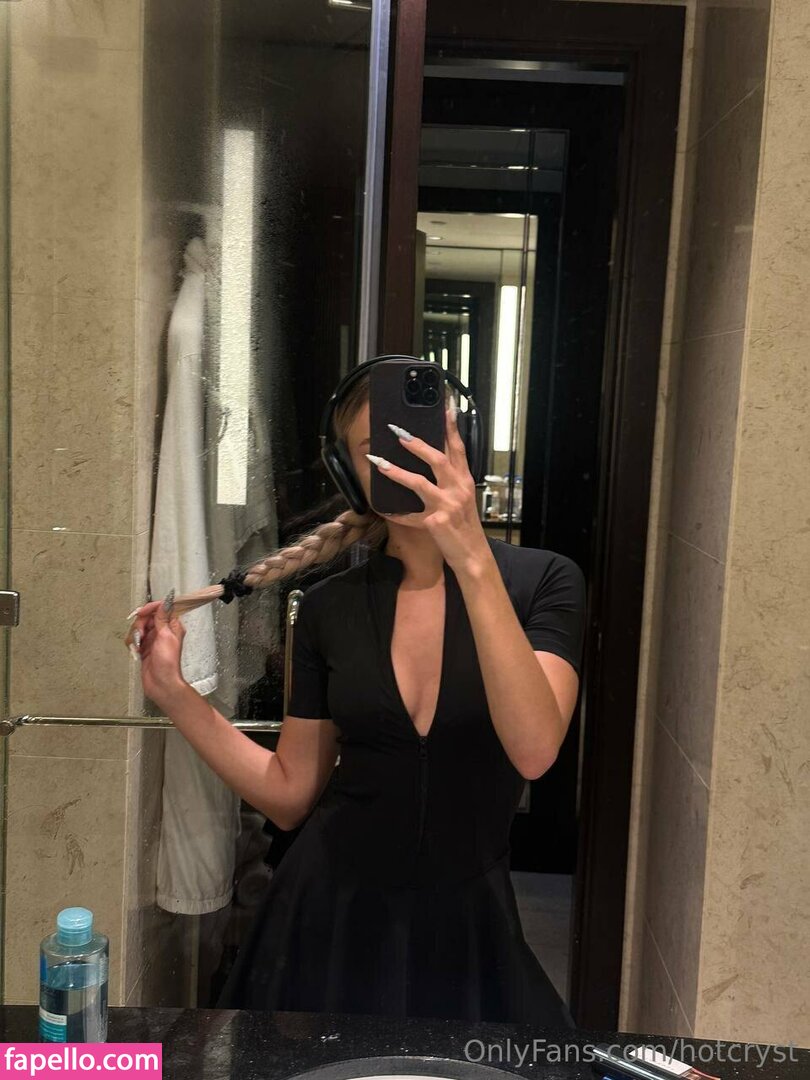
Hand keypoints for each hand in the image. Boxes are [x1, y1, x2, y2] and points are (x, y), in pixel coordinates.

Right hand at [125, 599, 187, 710]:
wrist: (161, 683)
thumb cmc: (168, 663)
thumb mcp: (166, 636)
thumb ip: (162, 618)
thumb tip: (166, 601)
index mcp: (172, 626)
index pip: (161, 609)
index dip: (150, 608)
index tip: (141, 612)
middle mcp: (163, 631)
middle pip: (147, 618)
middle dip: (140, 624)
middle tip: (141, 634)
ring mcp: (153, 640)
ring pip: (138, 628)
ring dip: (135, 635)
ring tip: (139, 645)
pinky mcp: (144, 648)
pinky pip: (134, 639)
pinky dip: (132, 643)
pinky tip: (136, 650)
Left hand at [366, 403, 491, 574]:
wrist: (473, 556)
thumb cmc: (465, 527)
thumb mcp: (462, 500)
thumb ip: (450, 482)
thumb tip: (433, 464)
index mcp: (464, 481)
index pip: (458, 449)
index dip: (451, 428)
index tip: (444, 408)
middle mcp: (457, 490)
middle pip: (437, 459)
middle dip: (416, 443)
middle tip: (398, 432)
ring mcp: (446, 505)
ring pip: (418, 482)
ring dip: (396, 471)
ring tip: (379, 462)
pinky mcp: (436, 522)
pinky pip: (409, 516)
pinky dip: (396, 514)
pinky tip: (384, 510)